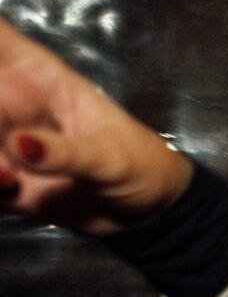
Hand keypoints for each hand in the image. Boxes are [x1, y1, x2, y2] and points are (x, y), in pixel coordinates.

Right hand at [0, 20, 190, 234]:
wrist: (143, 217)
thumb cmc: (140, 167)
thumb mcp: (112, 159)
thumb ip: (67, 152)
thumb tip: (20, 144)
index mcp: (41, 79)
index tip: (2, 81)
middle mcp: (12, 105)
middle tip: (7, 145)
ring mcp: (1, 140)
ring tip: (6, 176)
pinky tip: (7, 187)